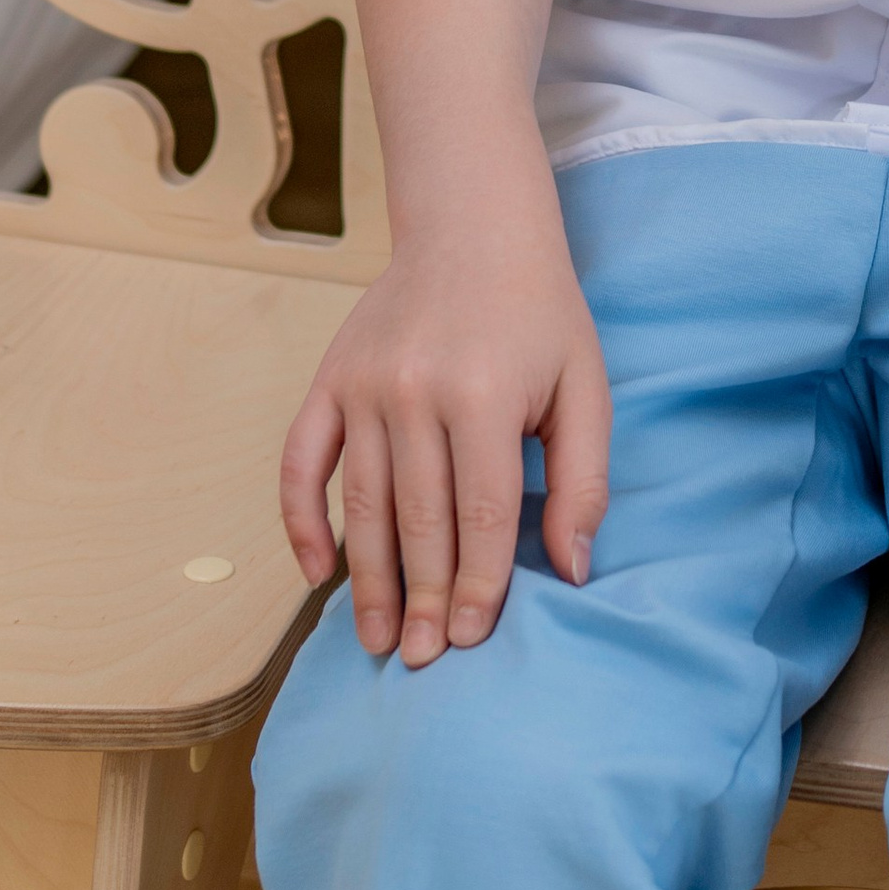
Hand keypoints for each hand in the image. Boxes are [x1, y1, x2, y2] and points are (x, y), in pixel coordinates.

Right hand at [279, 216, 611, 668]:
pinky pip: (302, 462)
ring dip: (366, 579)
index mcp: (486, 393)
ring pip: (363, 503)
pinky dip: (302, 520)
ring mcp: (364, 386)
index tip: (472, 639)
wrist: (473, 228)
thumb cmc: (540, 316)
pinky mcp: (329, 380)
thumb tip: (572, 569)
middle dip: (420, 599)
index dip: (477, 584)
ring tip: (374, 640)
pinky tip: (317, 573)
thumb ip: (583, 479)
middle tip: (420, 662)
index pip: (482, 513)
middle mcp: (417, 391)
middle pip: (419, 519)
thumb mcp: (586, 386)